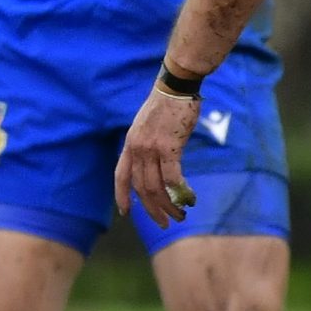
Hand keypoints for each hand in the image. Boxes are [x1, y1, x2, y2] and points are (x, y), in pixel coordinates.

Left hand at [114, 83, 200, 226]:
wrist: (175, 88)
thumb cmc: (166, 106)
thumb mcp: (148, 127)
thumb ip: (147, 146)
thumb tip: (156, 164)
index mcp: (130, 144)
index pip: (121, 176)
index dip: (121, 196)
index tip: (125, 212)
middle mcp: (137, 149)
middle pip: (141, 188)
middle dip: (152, 209)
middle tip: (164, 223)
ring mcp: (151, 148)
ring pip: (156, 187)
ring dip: (168, 206)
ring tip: (180, 216)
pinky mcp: (169, 147)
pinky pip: (173, 178)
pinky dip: (181, 193)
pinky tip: (189, 200)